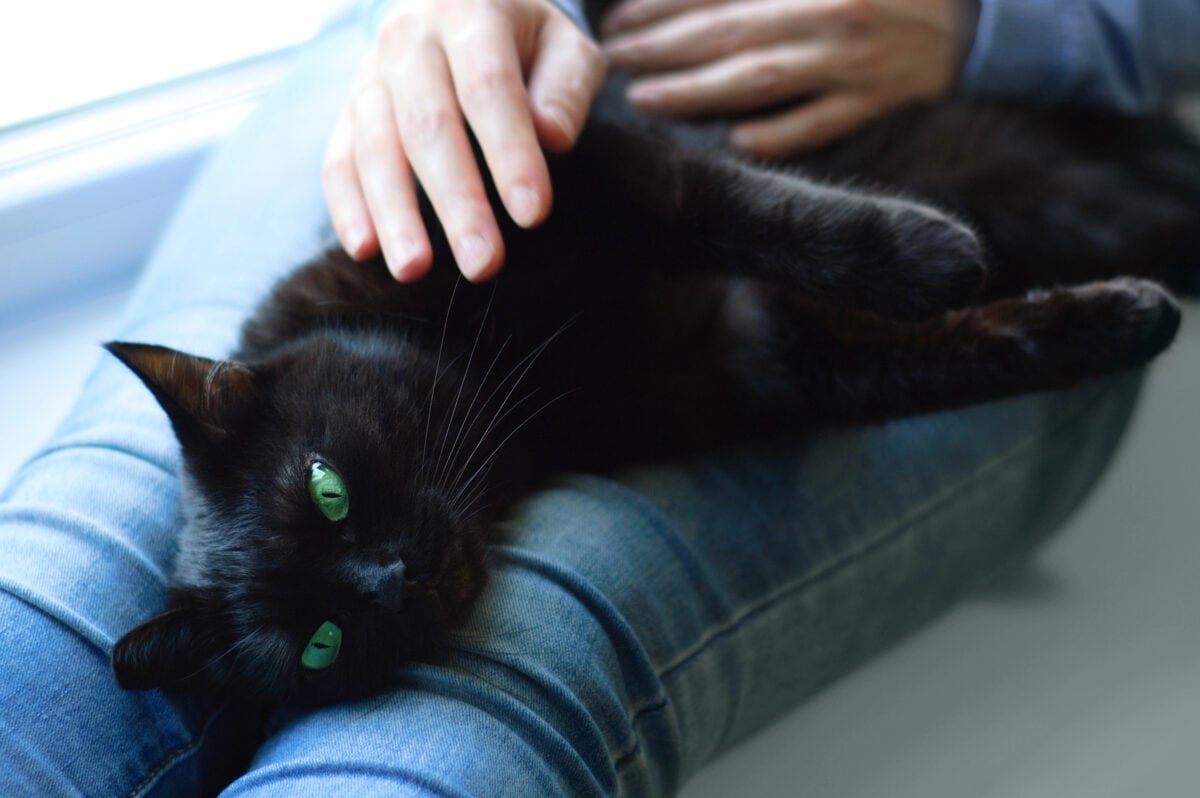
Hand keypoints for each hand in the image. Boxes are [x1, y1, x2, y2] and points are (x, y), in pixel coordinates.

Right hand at [324, 0, 604, 280]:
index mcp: (470, 15)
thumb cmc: (527, 44)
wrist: (458, 9)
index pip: (488, 88)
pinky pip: (338, 160)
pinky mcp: (348, 112)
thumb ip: (566, 89)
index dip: (510, 153)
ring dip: (395, 214)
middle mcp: (410, 39)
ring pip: (375, 147)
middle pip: (428, 125)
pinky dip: (347, 207)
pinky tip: (365, 250)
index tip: (533, 214)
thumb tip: (552, 138)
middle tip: (483, 264)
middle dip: (456, 201)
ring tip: (415, 270)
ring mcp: (371, 76)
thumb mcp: (565, 48)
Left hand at [601, 0, 962, 157]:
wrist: (980, 11)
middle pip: (727, 34)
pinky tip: (734, 142)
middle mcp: (829, 12)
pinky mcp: (878, 100)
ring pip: (761, 82)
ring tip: (646, 99)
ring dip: (697, 93)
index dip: (663, 3)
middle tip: (612, 61)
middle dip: (661, 48)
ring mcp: (855, 62)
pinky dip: (780, 135)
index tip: (617, 18)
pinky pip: (821, 125)